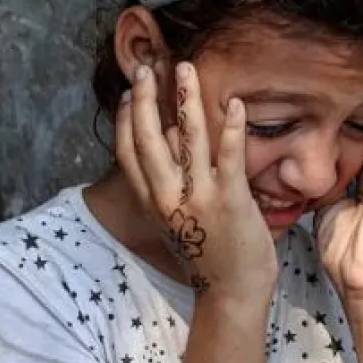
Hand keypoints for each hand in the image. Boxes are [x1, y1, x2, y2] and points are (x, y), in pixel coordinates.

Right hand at [115, 62, 278, 296]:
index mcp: (153, 203)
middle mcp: (169, 199)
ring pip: (187, 140)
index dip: (127, 120)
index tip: (131, 93)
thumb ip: (171, 182)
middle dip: (146, 101)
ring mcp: (199, 200)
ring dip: (185, 100)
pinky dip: (232, 129)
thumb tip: (171, 139)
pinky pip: (229, 158)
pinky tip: (235, 103)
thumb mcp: (176, 220)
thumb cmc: (209, 255)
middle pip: (148, 140)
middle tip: (145, 68)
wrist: (232, 294)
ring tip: (185, 69)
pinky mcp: (230, 201)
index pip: (128, 154)